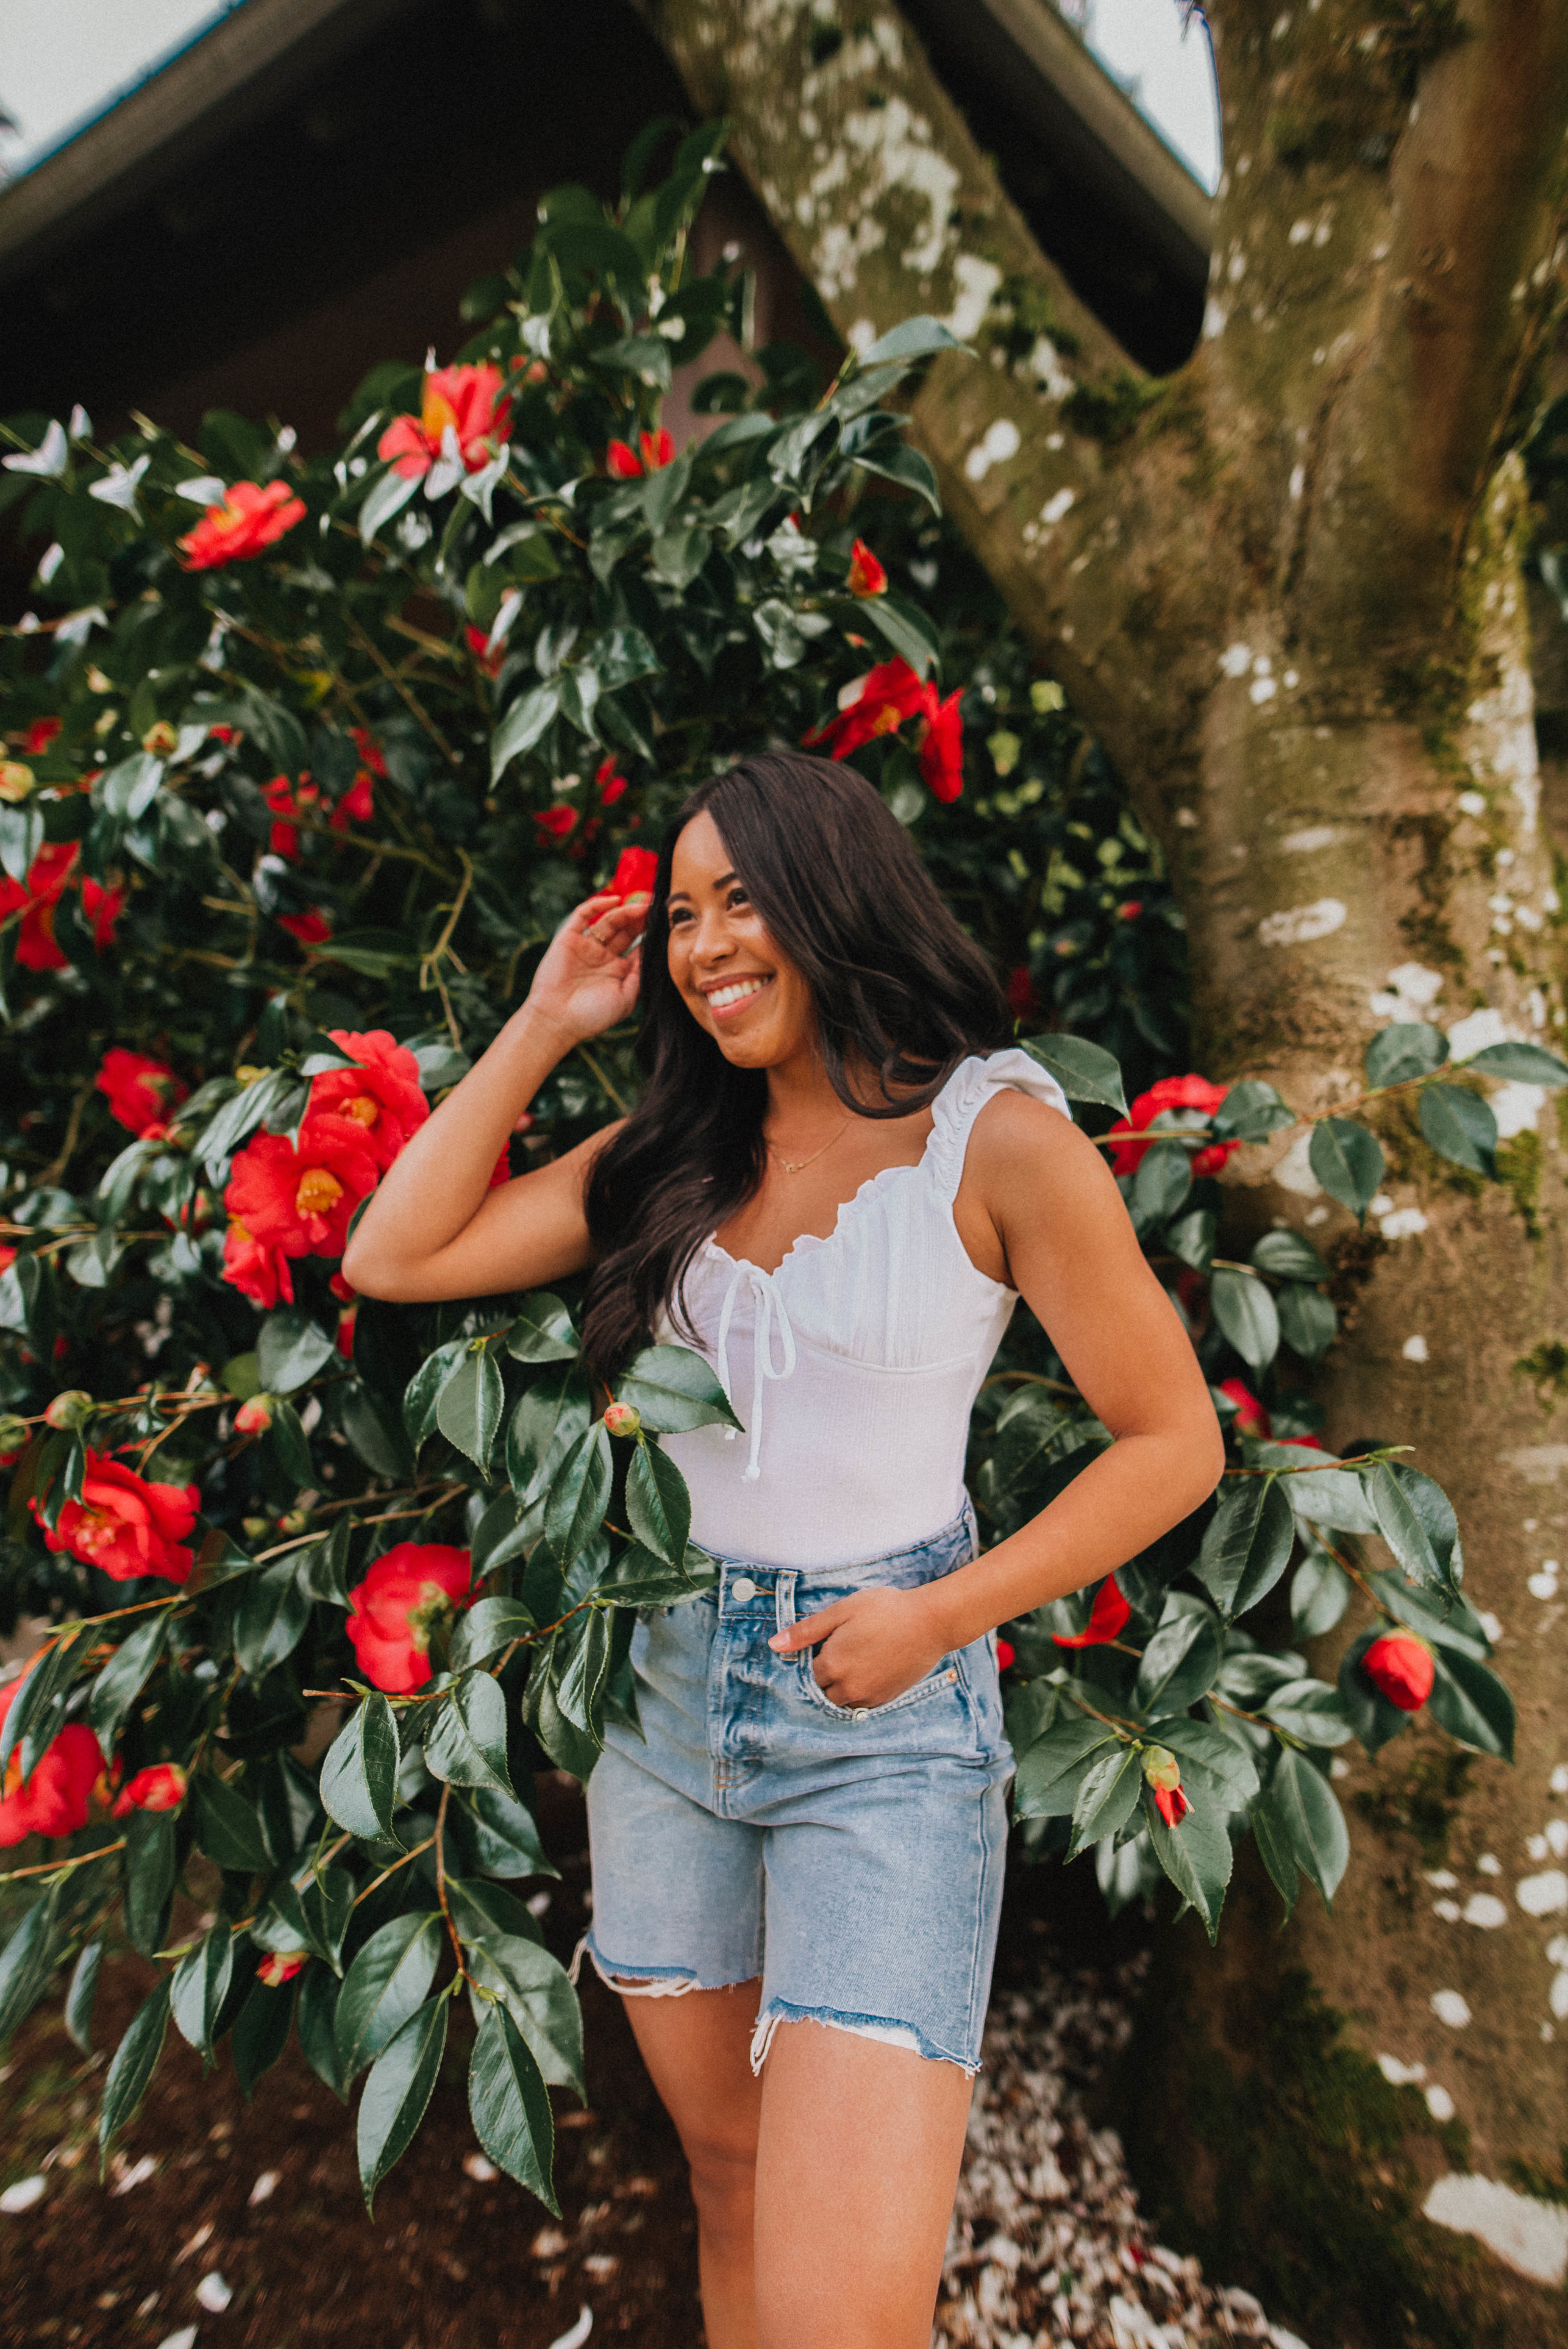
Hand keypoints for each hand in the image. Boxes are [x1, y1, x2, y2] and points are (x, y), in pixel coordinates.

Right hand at [520, 891, 648, 1047]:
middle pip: (626, 931)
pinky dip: (597, 905)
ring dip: (626, 911)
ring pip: (609, 921)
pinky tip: (615, 901)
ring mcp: (586, 946)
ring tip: (643, 905)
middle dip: (641, 919)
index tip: (667, 925)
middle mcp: (603, 957)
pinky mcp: (568, 939)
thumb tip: (652, 954)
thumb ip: (640, 976)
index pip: (639, 947)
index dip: (651, 935)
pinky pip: (582, 916)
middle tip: (657, 907)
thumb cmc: (592, 1016)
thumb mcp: (626, 999)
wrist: (557, 1020)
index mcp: (619, 972)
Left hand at [768, 1583, 953, 1710]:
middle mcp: (847, 1688)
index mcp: (832, 1665)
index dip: (816, 1656)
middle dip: (826, 1674)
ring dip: (842, 1685)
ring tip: (858, 1658)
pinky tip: (872, 1668)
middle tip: (844, 1649)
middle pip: (823, 1690)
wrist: (931, 1622)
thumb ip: (807, 1631)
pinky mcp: (887, 1699)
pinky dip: (861, 1690)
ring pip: (842, 1700)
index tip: (829, 1641)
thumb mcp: (842, 1611)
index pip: (808, 1672)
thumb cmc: (885, 1610)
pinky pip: (862, 1703)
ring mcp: (869, 1697)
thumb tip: (774, 1645)